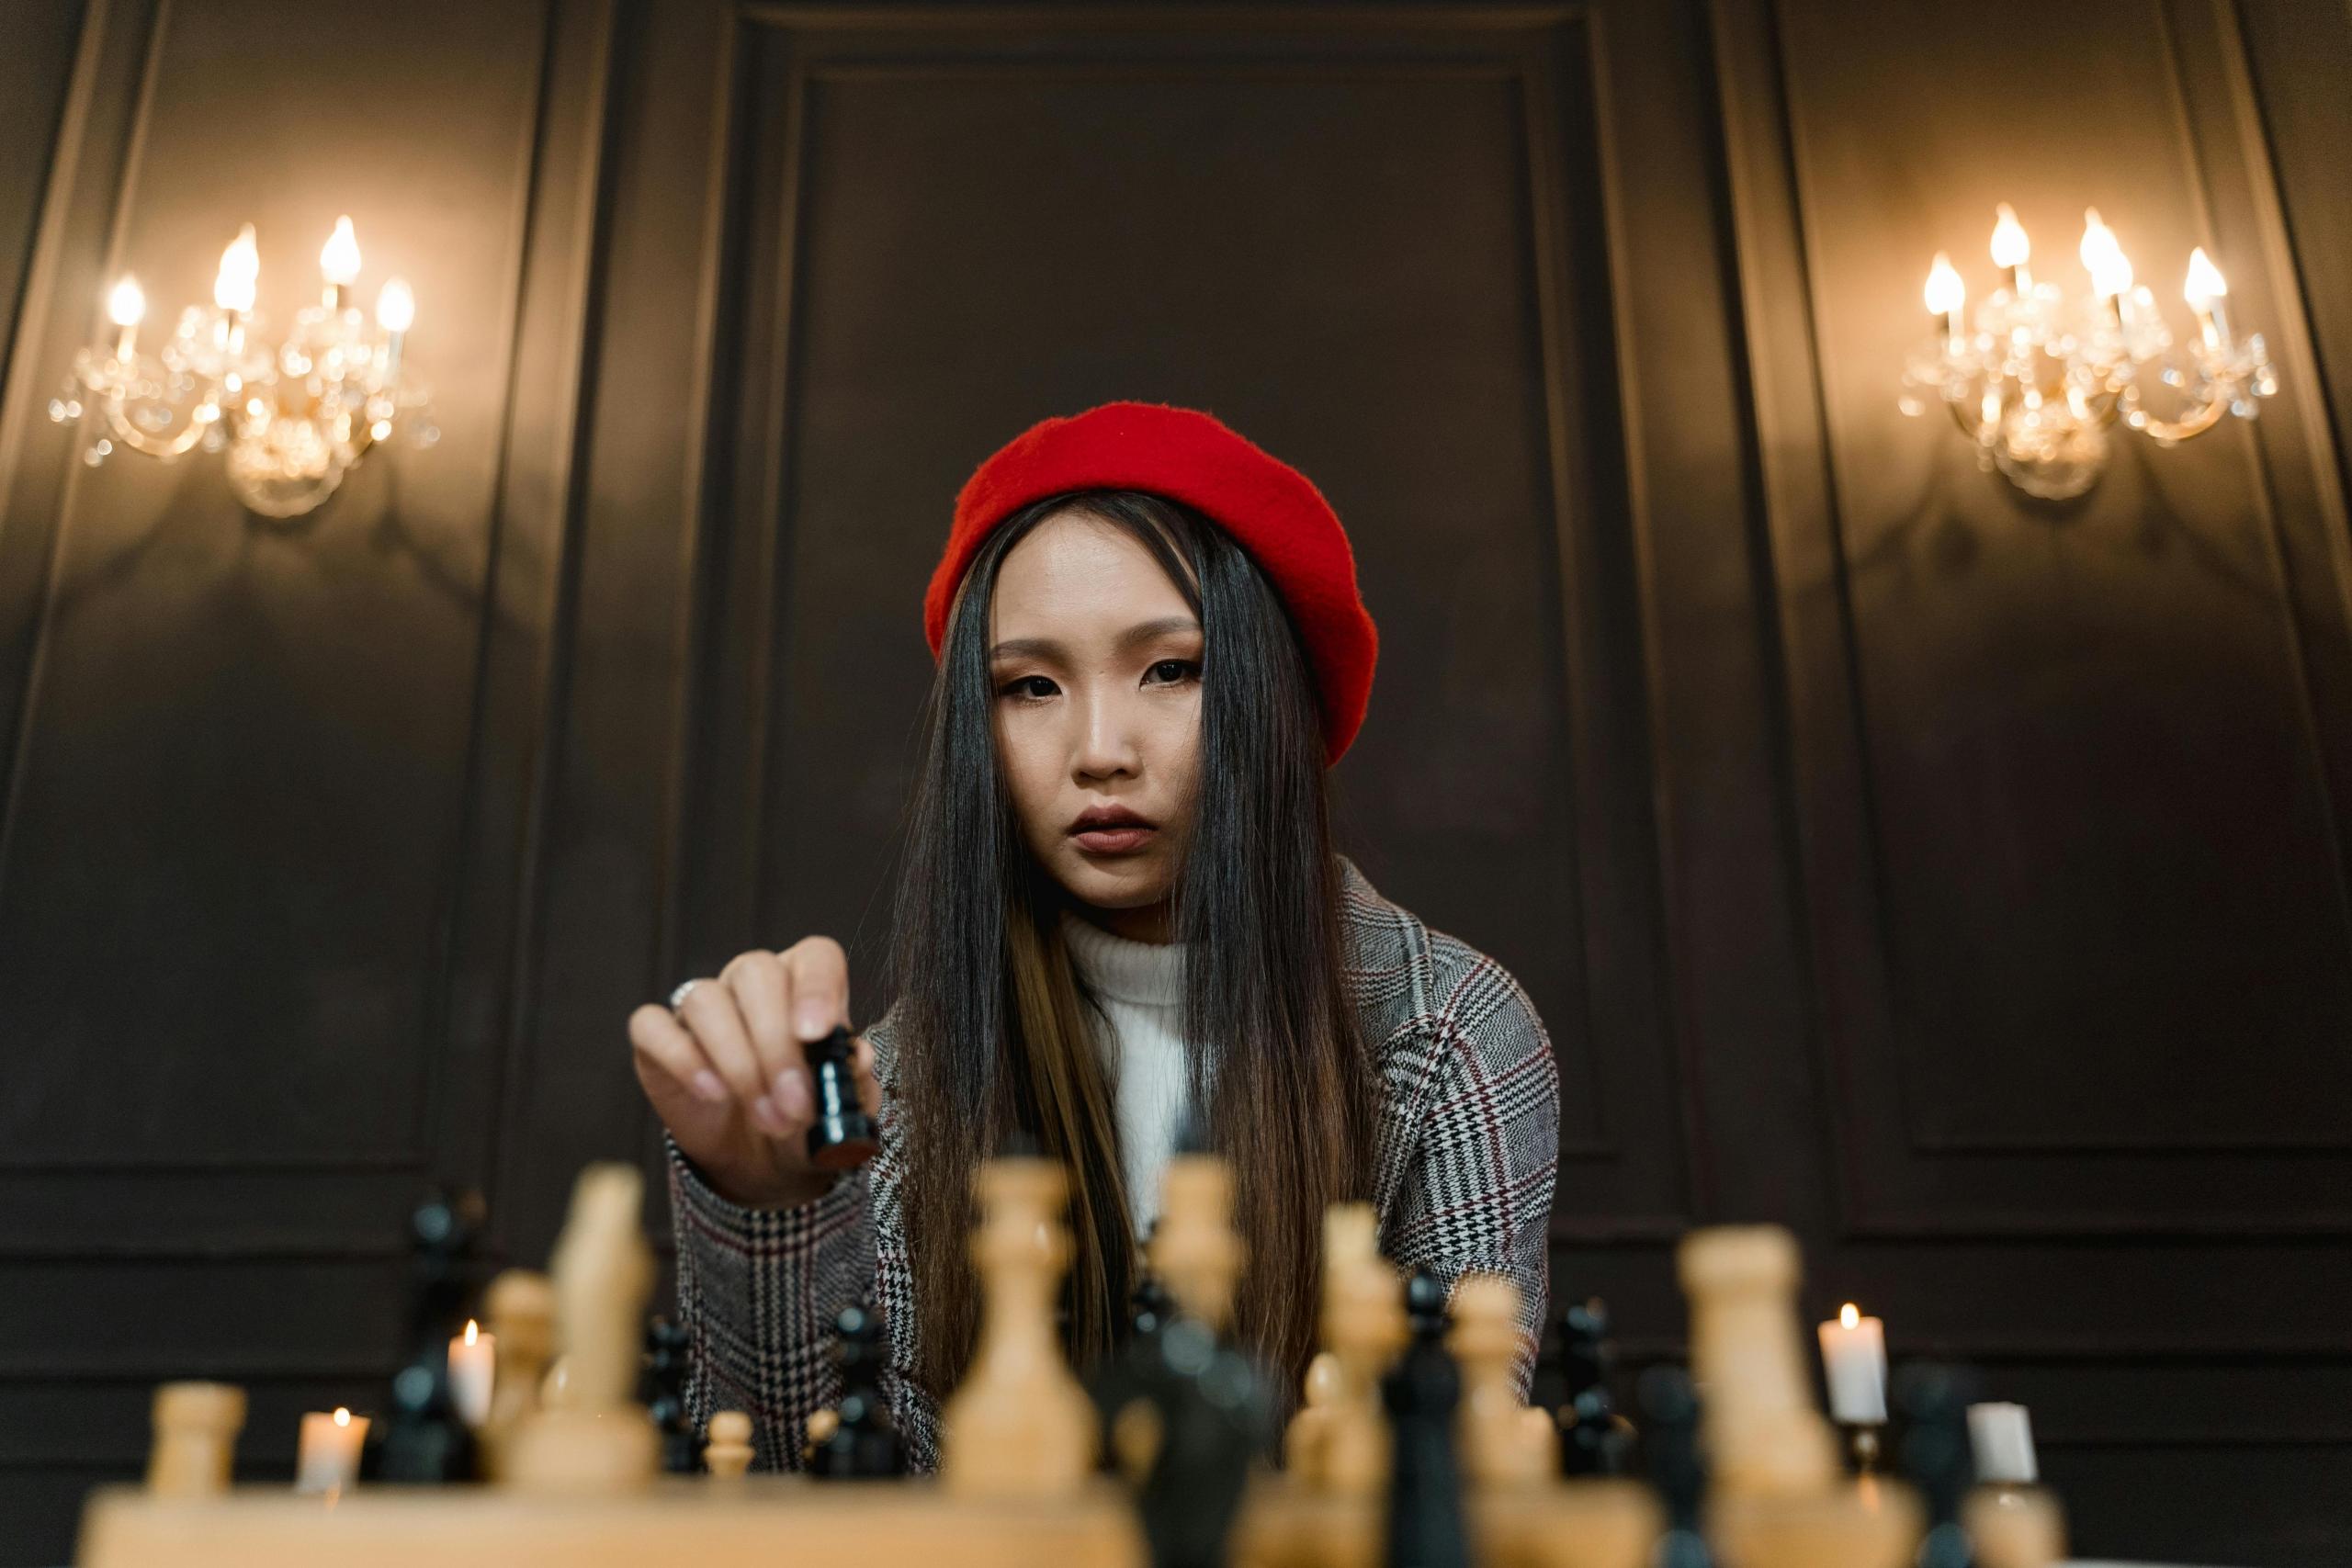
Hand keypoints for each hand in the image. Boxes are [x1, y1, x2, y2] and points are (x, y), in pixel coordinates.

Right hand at [629, 936, 881, 1209]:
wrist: (763, 1157)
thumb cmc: (807, 1116)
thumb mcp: (840, 1105)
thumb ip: (853, 1079)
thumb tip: (858, 1057)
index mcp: (805, 982)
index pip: (815, 957)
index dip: (817, 988)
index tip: (817, 1033)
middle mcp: (751, 981)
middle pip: (756, 975)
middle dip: (776, 1045)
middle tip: (795, 1106)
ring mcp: (700, 1005)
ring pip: (707, 1000)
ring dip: (739, 1065)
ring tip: (768, 1118)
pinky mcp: (657, 1037)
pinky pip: (653, 1027)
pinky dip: (682, 1059)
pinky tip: (713, 1094)